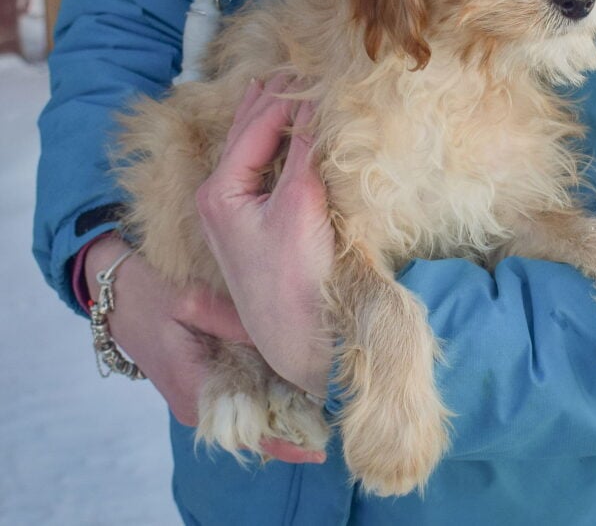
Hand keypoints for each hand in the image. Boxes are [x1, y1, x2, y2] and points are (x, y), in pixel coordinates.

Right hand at [84, 235, 326, 463]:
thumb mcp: (194, 301)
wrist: (115, 295)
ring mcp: (196, 397)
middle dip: (291, 428)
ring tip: (323, 403)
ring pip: (245, 415)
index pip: (247, 432)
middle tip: (335, 418)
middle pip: (251, 430)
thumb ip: (237, 323)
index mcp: (195, 390)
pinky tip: (291, 384)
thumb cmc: (150, 295)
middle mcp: (196, 405)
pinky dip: (264, 396)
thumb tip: (281, 337)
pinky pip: (237, 399)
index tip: (321, 445)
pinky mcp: (199, 384)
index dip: (286, 440)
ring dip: (279, 412)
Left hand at [195, 77, 334, 399]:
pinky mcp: (253, 227)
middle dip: (268, 101)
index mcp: (220, 190)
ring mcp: (233, 214)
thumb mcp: (301, 204)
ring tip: (280, 88)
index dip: (285, 97)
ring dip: (267, 120)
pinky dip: (274, 146)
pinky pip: (260, 171)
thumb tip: (314, 102)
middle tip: (293, 69)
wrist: (300, 341)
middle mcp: (218, 198)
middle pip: (244, 135)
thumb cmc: (297, 276)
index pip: (255, 127)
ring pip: (249, 152)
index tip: (312, 72)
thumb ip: (306, 149)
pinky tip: (285, 136)